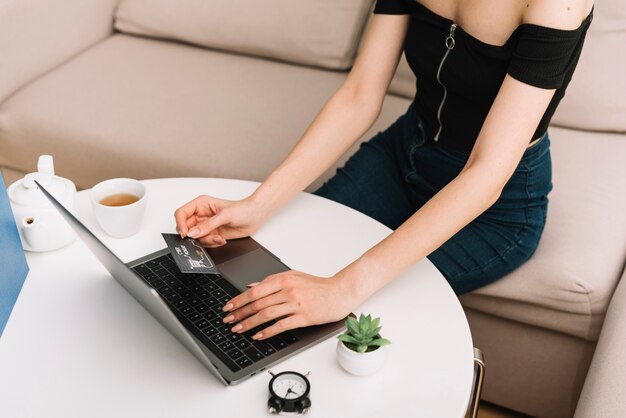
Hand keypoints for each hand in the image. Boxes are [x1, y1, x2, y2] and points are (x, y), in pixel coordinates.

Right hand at [174, 195, 266, 246]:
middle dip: (195, 236)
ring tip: (217, 238)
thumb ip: (208, 225)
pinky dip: (212, 243)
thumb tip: (193, 233)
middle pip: (186, 228)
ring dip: (206, 241)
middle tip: (204, 237)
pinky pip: (205, 243)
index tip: (186, 234)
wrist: (256, 216)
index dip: (181, 224)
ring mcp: (207, 225)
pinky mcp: (213, 234)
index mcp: (201, 204)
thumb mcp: (224, 216)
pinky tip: (221, 239)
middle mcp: (202, 215)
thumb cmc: (243, 209)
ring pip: (195, 238)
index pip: (181, 213)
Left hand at [221, 270, 353, 339]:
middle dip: (240, 313)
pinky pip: (281, 325)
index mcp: (284, 279)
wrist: (340, 292)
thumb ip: (272, 280)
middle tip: (229, 321)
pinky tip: (258, 336)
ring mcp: (296, 304)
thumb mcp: (293, 276)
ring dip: (249, 323)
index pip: (255, 291)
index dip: (239, 300)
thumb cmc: (318, 286)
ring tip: (239, 329)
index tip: (228, 307)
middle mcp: (288, 291)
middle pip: (258, 303)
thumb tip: (252, 286)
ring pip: (266, 314)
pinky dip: (267, 331)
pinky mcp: (303, 317)